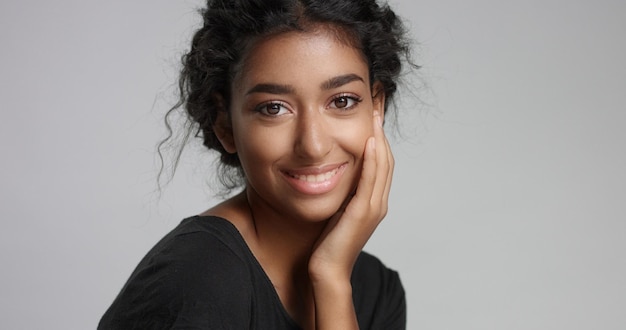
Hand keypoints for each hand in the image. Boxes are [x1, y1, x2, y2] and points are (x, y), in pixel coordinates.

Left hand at [308, 110, 393, 280]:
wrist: (326, 271)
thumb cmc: (325, 243)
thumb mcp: (335, 211)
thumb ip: (340, 193)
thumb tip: (329, 173)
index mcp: (373, 201)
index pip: (380, 161)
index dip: (378, 135)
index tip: (371, 112)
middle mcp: (378, 202)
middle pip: (386, 158)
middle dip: (381, 130)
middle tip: (376, 104)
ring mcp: (373, 208)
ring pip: (382, 165)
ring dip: (379, 137)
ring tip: (374, 113)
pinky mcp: (362, 213)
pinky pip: (371, 180)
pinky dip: (372, 160)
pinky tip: (369, 141)